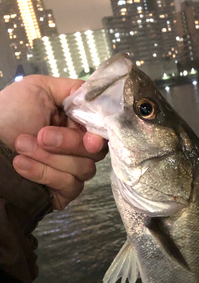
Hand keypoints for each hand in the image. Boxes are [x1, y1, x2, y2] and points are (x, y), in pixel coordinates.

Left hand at [0, 75, 107, 209]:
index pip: (102, 131)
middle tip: (40, 135)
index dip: (99, 136)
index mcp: (76, 123)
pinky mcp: (64, 191)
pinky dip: (44, 173)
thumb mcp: (37, 88)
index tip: (89, 139)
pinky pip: (70, 185)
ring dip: (50, 158)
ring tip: (21, 146)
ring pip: (84, 169)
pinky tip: (22, 165)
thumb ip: (73, 90)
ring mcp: (72, 171)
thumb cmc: (8, 114)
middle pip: (96, 152)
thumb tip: (99, 100)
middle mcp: (79, 148)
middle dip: (68, 143)